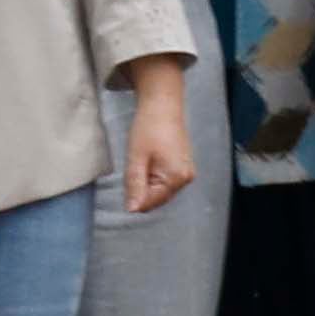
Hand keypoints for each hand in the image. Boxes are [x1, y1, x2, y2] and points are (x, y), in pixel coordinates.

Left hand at [119, 59, 196, 221]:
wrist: (162, 105)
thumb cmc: (148, 129)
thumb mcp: (136, 158)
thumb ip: (135, 185)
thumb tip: (132, 210)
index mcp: (176, 178)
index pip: (150, 202)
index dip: (134, 195)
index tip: (129, 175)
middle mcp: (186, 179)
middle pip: (156, 198)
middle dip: (141, 188)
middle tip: (136, 164)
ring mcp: (186, 172)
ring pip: (159, 190)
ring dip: (146, 181)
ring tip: (143, 159)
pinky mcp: (182, 166)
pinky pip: (164, 180)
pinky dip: (152, 175)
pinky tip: (149, 159)